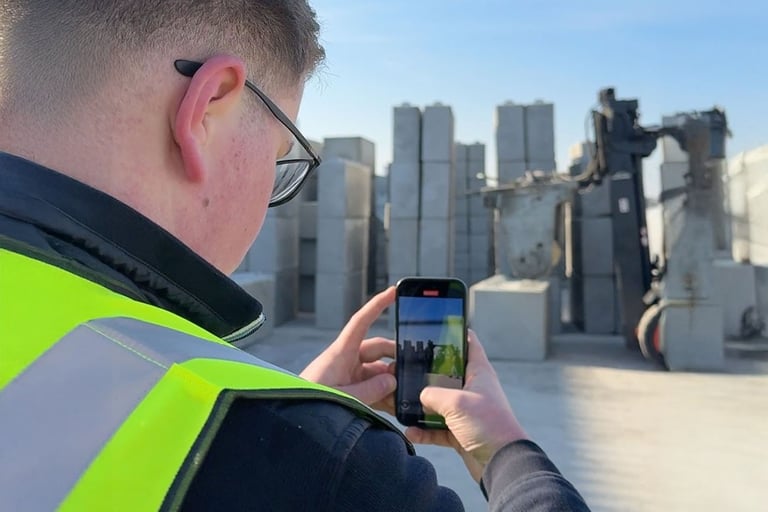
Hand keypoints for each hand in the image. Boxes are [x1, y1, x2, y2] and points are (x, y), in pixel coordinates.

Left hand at [300, 287, 396, 412]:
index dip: (378, 304)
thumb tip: (392, 381)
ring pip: (378, 372)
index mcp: (341, 352)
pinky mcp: (349, 392)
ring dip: (392, 383)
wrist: (291, 419)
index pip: (362, 321)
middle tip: (413, 371)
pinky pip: (372, 389)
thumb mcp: (343, 396)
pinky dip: (385, 396)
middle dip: (396, 358)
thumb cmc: (309, 402)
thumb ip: (370, 390)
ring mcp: (349, 376)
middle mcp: (347, 360)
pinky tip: (397, 407)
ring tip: (407, 396)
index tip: (394, 291)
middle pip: (378, 350)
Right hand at [405, 330, 527, 482]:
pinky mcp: (461, 432)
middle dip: (427, 373)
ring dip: (422, 406)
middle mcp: (473, 389)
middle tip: (406, 369)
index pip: (469, 343)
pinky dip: (424, 431)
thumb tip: (420, 396)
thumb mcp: (456, 402)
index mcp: (479, 372)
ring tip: (401, 403)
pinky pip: (438, 429)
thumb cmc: (487, 424)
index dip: (455, 333)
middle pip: (447, 374)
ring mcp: (467, 412)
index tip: (436, 327)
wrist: (502, 463)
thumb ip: (433, 394)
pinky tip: (411, 432)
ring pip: (439, 403)